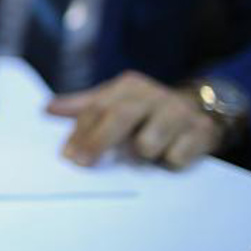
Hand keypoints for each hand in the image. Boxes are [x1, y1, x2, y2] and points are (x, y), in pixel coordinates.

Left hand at [46, 71, 224, 167]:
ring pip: (148, 143)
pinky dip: (169, 163)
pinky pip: (176, 158)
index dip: (81, 131)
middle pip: (120, 117)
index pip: (98, 107)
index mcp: (129, 86)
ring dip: (140, 156)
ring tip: (141, 157)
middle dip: (98, 142)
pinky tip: (170, 157)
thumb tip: (46, 108)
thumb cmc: (146, 110)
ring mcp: (179, 112)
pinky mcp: (201, 132)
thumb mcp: (116, 101)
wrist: (203, 107)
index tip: (67, 155)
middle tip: (81, 164)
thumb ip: (83, 106)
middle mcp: (153, 95)